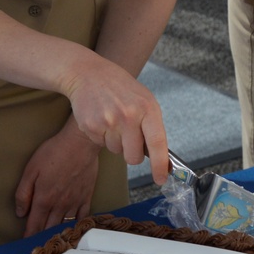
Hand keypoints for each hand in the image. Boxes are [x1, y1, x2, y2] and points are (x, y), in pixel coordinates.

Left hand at [15, 118, 99, 235]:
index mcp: (44, 200)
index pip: (34, 225)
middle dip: (42, 237)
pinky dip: (77, 225)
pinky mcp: (87, 196)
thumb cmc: (53, 152)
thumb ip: (23, 193)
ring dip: (57, 233)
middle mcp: (60, 205)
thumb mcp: (31, 169)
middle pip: (49, 228)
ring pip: (65, 224)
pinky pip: (82, 216)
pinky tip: (74, 229)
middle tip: (38, 245)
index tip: (25, 245)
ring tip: (53, 240)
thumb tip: (20, 213)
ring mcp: (75, 202)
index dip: (29, 236)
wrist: (80, 143)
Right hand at [62, 57, 169, 184]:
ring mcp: (109, 121)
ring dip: (116, 141)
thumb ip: (153, 127)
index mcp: (147, 108)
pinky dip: (102, 136)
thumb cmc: (121, 89)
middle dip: (132, 153)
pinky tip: (101, 118)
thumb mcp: (144, 101)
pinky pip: (101, 145)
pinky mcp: (91, 126)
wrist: (89, 74)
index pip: (157, 143)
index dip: (160, 164)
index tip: (161, 178)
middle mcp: (129, 115)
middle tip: (128, 135)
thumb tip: (163, 161)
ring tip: (113, 119)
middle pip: (134, 157)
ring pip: (117, 152)